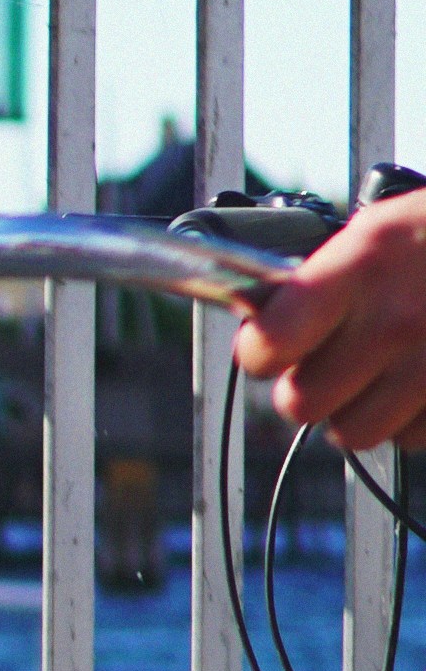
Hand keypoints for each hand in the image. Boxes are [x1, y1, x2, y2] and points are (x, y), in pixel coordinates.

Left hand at [232, 195, 425, 451]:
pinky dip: (409, 420)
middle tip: (324, 366)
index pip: (270, 340)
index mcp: (365, 264)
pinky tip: (419, 382)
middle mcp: (395, 321)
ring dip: (356, 411)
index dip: (261, 350)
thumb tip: (269, 317)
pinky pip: (409, 439)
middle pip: (302, 403)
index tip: (267, 348)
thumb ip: (326, 277)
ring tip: (378, 376)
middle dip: (307, 388)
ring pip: (352, 433)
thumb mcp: (385, 231)